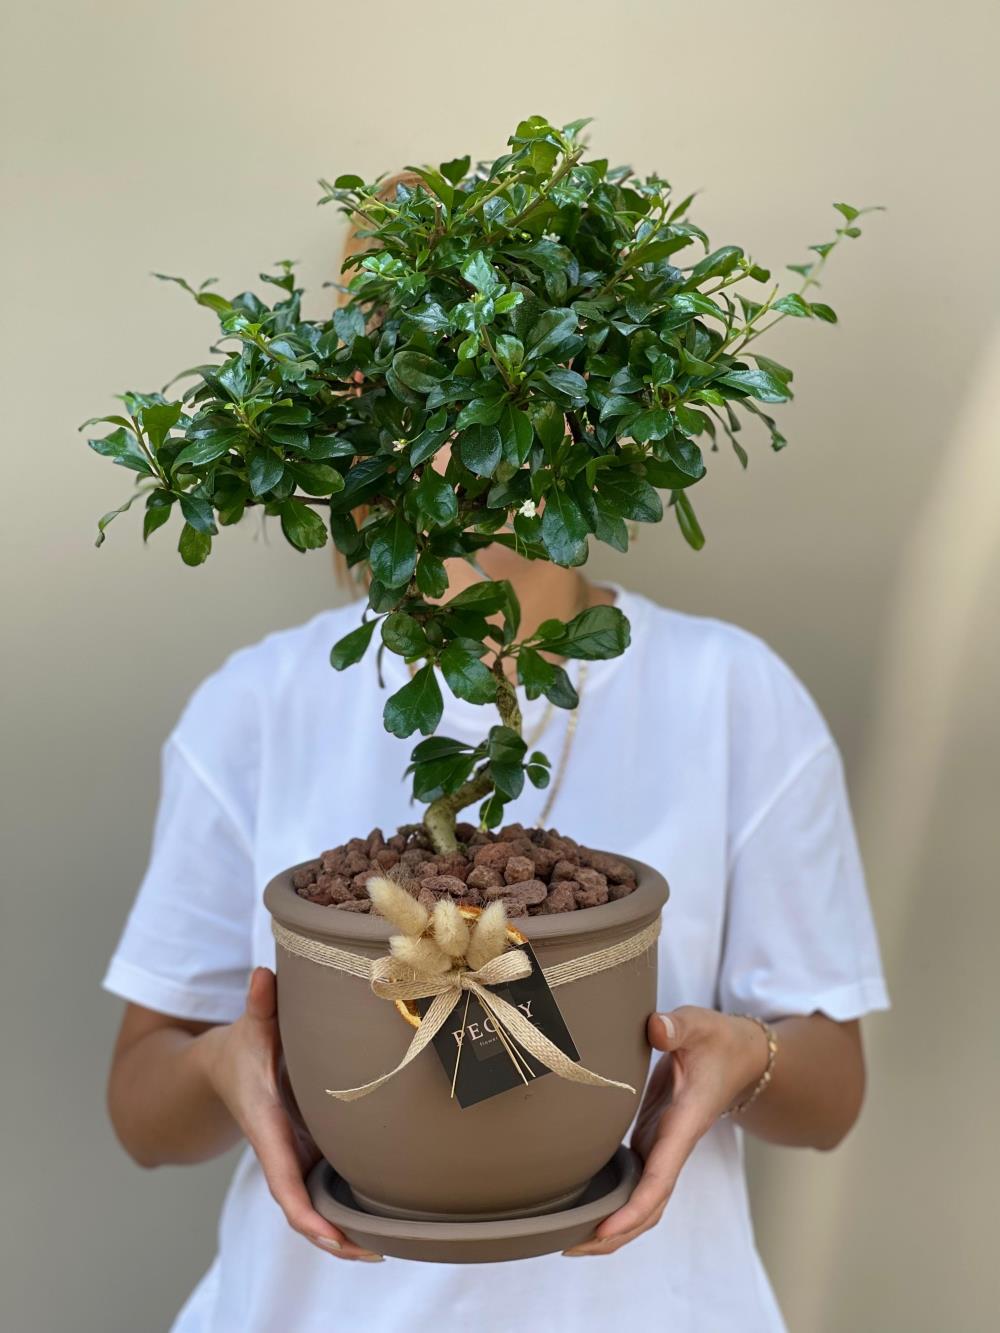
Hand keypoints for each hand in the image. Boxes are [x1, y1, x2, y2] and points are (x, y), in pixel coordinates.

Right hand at [197, 966, 382, 1260]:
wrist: (220, 1071)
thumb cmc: (240, 1048)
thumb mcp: (248, 1025)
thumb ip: (258, 1004)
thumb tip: (262, 976)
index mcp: (267, 1126)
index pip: (282, 1180)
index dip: (304, 1212)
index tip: (328, 1236)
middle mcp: (282, 1149)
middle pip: (304, 1208)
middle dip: (333, 1237)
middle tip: (375, 1251)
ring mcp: (295, 1155)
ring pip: (318, 1204)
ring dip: (345, 1229)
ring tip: (390, 1244)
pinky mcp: (308, 1151)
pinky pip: (326, 1187)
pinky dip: (347, 1208)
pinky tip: (384, 1218)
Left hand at [564, 1006, 768, 1255]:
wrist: (740, 1054)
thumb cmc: (717, 1040)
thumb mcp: (699, 1024)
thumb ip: (678, 1026)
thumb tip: (656, 1028)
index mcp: (684, 1124)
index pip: (660, 1178)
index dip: (633, 1209)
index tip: (603, 1230)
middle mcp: (674, 1144)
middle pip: (648, 1207)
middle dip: (614, 1233)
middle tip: (566, 1246)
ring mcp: (664, 1146)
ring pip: (643, 1201)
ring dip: (612, 1225)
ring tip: (567, 1238)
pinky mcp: (654, 1139)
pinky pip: (636, 1183)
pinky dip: (615, 1202)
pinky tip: (584, 1206)